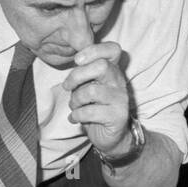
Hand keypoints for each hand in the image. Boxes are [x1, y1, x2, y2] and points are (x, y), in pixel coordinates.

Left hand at [61, 41, 130, 156]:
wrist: (111, 137)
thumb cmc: (95, 108)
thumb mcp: (88, 87)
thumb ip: (84, 74)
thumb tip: (76, 62)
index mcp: (112, 71)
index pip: (112, 49)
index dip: (94, 50)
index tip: (77, 60)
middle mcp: (119, 82)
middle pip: (101, 66)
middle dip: (77, 76)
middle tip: (67, 87)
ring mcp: (120, 99)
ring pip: (91, 91)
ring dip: (75, 100)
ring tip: (74, 107)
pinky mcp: (118, 116)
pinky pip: (90, 111)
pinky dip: (77, 115)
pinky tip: (75, 119)